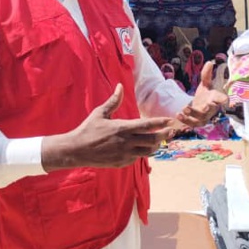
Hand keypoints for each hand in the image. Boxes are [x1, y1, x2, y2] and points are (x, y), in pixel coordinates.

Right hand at [41, 84, 175, 170]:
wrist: (76, 150)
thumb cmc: (87, 129)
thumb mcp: (100, 113)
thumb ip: (113, 101)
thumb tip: (120, 86)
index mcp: (122, 128)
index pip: (147, 125)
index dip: (160, 122)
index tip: (170, 120)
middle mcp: (126, 142)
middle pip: (152, 140)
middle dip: (164, 135)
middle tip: (171, 131)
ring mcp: (124, 154)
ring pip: (148, 151)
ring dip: (156, 145)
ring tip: (160, 140)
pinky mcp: (122, 162)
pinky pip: (137, 158)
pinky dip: (143, 152)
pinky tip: (143, 148)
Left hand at [176, 62, 228, 126]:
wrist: (198, 107)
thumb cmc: (204, 96)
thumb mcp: (205, 85)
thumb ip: (206, 75)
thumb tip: (209, 62)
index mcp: (216, 98)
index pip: (222, 99)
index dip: (224, 100)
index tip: (225, 100)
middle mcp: (212, 109)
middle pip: (211, 110)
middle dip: (208, 109)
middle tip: (204, 106)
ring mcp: (204, 117)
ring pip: (200, 118)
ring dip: (192, 114)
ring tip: (184, 109)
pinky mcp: (197, 122)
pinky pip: (192, 123)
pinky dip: (185, 121)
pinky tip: (178, 115)